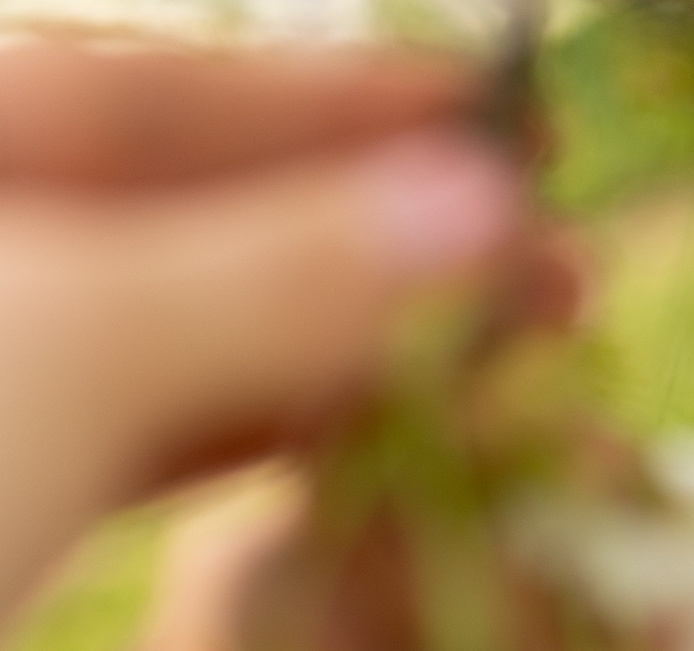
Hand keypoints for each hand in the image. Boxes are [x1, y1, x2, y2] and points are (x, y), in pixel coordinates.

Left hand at [0, 43, 523, 631]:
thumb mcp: (72, 350)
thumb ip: (278, 275)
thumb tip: (482, 203)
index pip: (155, 95)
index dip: (346, 109)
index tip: (510, 125)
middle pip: (184, 217)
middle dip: (371, 242)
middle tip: (554, 265)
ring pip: (179, 342)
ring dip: (342, 352)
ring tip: (505, 361)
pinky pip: (148, 444)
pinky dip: (268, 441)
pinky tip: (380, 439)